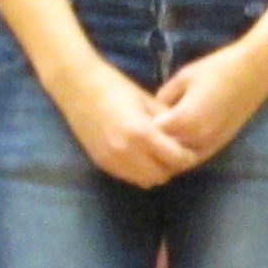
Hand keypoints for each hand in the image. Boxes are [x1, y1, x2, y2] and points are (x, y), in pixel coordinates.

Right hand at [51, 58, 198, 188]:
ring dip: (154, 172)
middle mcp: (126, 151)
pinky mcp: (101, 162)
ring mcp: (112, 159)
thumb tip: (185, 136)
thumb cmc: (115, 87)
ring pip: (144, 181)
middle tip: (175, 155)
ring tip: (157, 156)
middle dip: (171, 167)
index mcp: (142, 133)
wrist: (77, 86)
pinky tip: (140, 156)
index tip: (190, 150)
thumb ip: (167, 121)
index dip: (187, 156)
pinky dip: (138, 171)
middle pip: (161, 175)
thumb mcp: (147, 100)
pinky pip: (127, 177)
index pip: (175, 159)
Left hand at [151, 37, 267, 167]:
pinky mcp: (220, 144)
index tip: (135, 120)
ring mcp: (211, 143)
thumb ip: (164, 97)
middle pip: (164, 152)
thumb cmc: (217, 69)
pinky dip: (183, 156)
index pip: (152, 134)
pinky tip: (176, 145)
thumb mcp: (183, 77)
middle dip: (152, 145)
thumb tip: (153, 112)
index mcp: (184, 118)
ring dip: (168, 155)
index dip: (142, 127)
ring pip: (180, 161)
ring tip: (157, 142)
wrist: (254, 72)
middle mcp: (197, 137)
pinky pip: (196, 158)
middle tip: (142, 135)